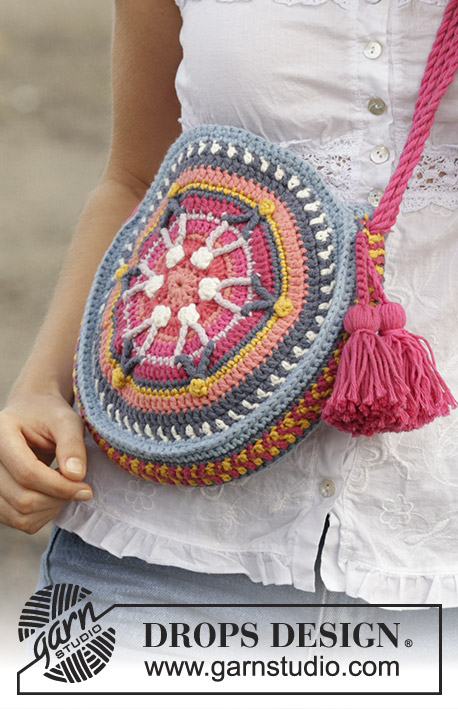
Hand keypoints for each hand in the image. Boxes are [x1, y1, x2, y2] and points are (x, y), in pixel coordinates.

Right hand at [0, 388, 92, 533]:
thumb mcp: (66, 420)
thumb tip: (76, 475)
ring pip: (19, 515)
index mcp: (1, 434)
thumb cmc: (50, 415)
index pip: (27, 472)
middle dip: (58, 498)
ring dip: (50, 509)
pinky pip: (18, 521)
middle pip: (22, 498)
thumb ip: (72, 444)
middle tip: (80, 488)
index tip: (85, 489)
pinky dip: (41, 515)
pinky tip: (53, 496)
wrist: (31, 414)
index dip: (60, 486)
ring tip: (66, 489)